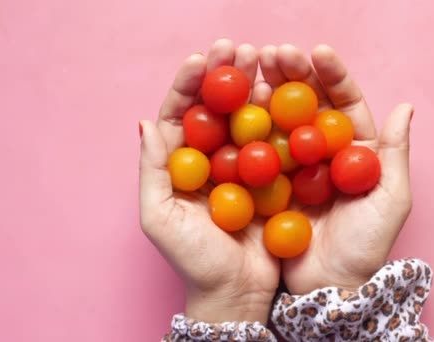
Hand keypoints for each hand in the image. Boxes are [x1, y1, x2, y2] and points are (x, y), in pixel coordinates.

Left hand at [138, 39, 278, 323]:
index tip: (200, 59)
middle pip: (217, 109)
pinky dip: (280, 118)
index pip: (181, 115)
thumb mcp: (160, 218)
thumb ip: (153, 170)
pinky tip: (286, 94)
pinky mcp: (272, 177)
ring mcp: (243, 166)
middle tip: (238, 47)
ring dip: (255, 87)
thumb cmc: (193, 260)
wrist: (236, 292)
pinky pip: (275, 142)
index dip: (188, 85)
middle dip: (225, 75)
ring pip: (247, 118)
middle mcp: (212, 159)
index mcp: (181, 164)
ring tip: (265, 59)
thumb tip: (147, 121)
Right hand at [259, 44, 413, 293]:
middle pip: (309, 104)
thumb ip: (394, 154)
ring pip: (282, 120)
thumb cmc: (367, 246)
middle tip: (275, 52)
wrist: (330, 286)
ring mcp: (295, 166)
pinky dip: (251, 126)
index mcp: (355, 150)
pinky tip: (239, 104)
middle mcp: (324, 152)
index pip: (344, 102)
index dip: (332, 75)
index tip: (317, 52)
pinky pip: (261, 150)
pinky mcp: (271, 182)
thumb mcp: (390, 200)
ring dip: (269, 91)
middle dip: (294, 74)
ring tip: (253, 67)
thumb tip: (406, 106)